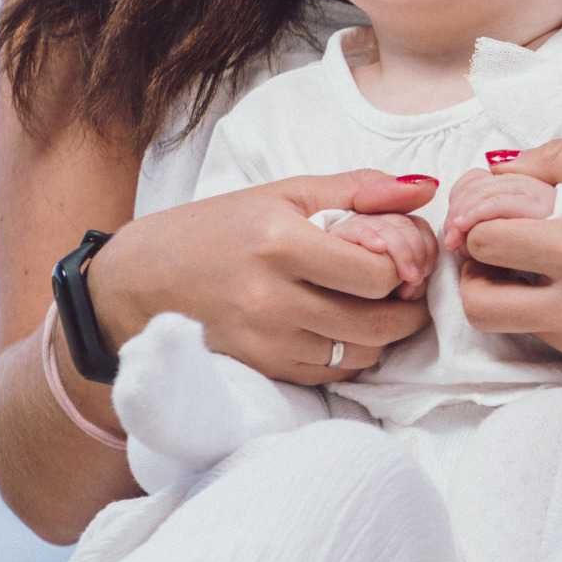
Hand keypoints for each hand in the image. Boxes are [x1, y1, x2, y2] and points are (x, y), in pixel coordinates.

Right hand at [88, 170, 439, 386]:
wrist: (136, 282)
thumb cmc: (215, 230)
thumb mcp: (282, 194)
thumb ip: (358, 190)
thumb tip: (426, 187)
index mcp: (279, 243)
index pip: (377, 273)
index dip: (403, 269)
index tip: (404, 260)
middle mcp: (270, 298)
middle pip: (377, 322)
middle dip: (404, 308)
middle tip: (404, 290)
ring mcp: (263, 341)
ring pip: (360, 354)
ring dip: (381, 335)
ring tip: (373, 307)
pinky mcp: (259, 369)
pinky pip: (330, 374)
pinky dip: (349, 355)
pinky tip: (340, 329)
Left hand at [457, 141, 561, 365]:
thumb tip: (504, 167)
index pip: (485, 241)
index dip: (478, 221)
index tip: (493, 211)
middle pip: (478, 303)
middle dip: (473, 272)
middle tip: (493, 251)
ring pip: (508, 327)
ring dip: (506, 295)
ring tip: (533, 269)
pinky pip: (547, 344)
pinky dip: (547, 317)